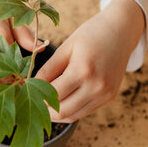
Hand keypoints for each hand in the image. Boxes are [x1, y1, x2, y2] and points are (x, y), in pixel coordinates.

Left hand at [35, 0, 144, 122]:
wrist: (121, 31)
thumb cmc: (91, 34)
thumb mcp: (66, 47)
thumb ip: (48, 69)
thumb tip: (30, 85)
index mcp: (83, 70)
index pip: (53, 94)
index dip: (37, 96)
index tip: (26, 92)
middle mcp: (97, 86)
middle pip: (63, 111)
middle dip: (44, 110)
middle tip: (32, 102)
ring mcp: (105, 94)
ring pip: (73, 116)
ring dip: (56, 114)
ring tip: (43, 105)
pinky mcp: (109, 98)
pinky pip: (84, 112)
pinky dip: (70, 111)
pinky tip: (60, 102)